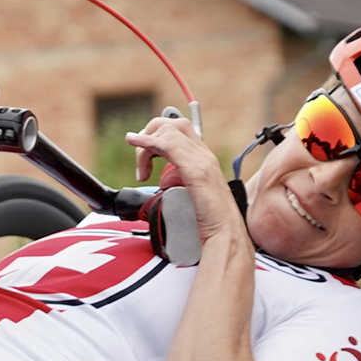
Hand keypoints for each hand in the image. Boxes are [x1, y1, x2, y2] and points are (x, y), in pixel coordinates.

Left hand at [125, 113, 240, 243]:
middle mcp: (204, 156)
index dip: (157, 134)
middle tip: (141, 161)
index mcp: (204, 159)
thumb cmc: (210, 224)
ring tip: (141, 171)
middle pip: (174, 125)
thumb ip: (179, 185)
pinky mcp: (196, 171)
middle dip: (150, 133)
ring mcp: (202, 161)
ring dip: (145, 146)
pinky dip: (147, 142)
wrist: (226, 236)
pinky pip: (168, 145)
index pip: (180, 130)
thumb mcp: (191, 197)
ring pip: (168, 132)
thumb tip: (160, 184)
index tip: (144, 155)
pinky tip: (134, 142)